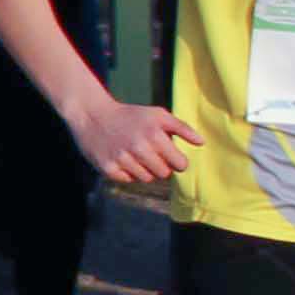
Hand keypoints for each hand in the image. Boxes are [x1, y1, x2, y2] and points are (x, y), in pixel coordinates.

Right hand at [67, 93, 199, 188]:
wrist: (92, 115)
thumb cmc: (131, 115)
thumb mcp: (157, 114)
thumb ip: (182, 128)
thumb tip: (202, 143)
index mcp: (154, 133)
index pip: (180, 164)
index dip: (178, 161)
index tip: (171, 156)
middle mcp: (138, 146)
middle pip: (164, 174)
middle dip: (161, 166)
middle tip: (150, 154)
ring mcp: (121, 158)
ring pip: (146, 179)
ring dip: (144, 170)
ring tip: (135, 155)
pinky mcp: (107, 167)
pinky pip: (128, 180)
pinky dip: (127, 173)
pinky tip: (122, 159)